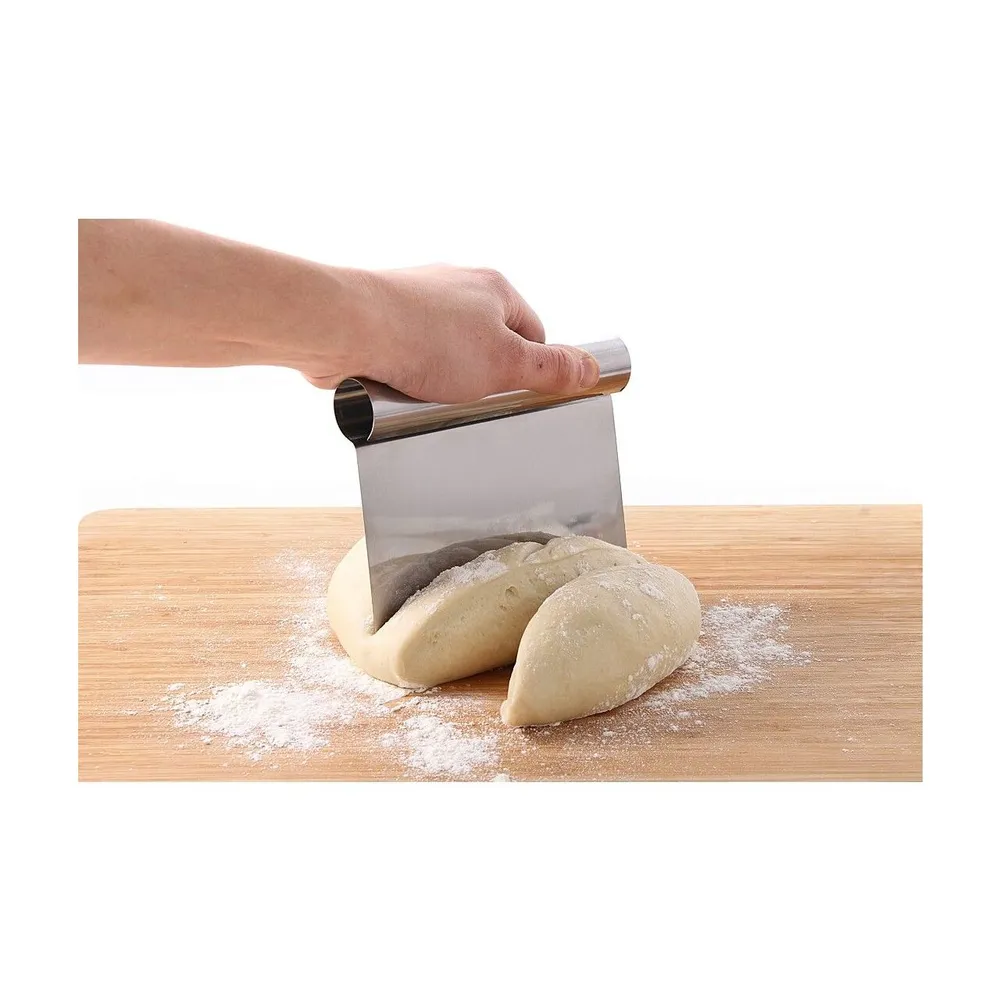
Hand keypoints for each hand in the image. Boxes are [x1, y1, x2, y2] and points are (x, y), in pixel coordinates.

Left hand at [302, 264, 600, 402]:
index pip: (533, 333)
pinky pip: (409, 355)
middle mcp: (456, 285)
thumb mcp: (505, 364)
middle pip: (487, 343)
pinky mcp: (382, 319)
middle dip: (482, 376)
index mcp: (494, 287)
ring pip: (446, 352)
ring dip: (442, 379)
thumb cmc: (425, 339)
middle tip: (473, 401)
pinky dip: (409, 375)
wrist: (345, 327)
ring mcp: (416, 299)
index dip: (530, 370)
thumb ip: (550, 370)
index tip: (517, 394)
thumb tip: (592, 369)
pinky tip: (402, 391)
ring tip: (431, 397)